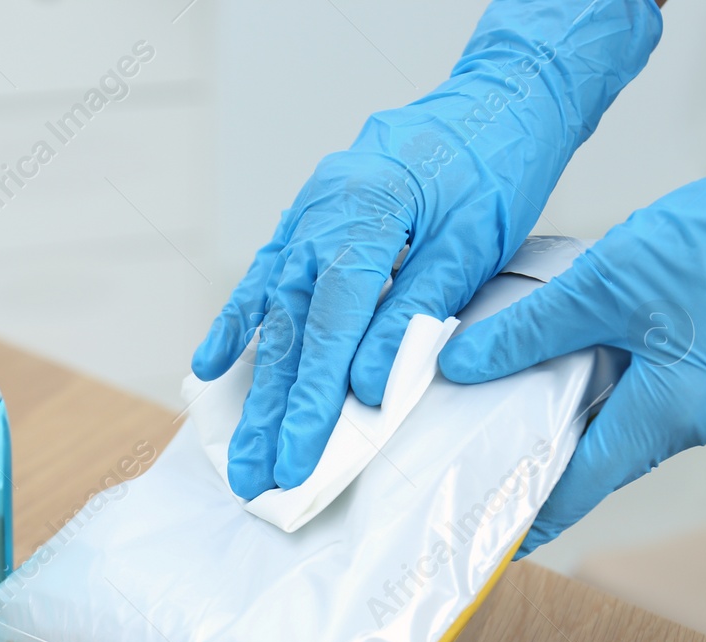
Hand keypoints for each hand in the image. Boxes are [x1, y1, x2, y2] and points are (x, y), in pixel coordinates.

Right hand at [191, 0, 662, 499]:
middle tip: (255, 477)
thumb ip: (415, 313)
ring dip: (257, 388)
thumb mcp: (473, 241)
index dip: (312, 399)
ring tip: (241, 449)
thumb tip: (368, 388)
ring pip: (274, 315)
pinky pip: (265, 280)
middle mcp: (319, 214)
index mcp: (363, 212)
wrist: (494, 100)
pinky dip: (240, 324)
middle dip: (272, 412)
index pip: (331, 325)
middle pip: (291, 330)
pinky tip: (211, 365)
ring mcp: (305, 217)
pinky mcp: (306, 222)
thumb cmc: (494, 164)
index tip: (298, 457)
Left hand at [440, 94, 705, 553]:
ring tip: (559, 393)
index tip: (507, 539)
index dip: (541, 511)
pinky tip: (626, 353)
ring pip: (650, 423)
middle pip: (616, 453)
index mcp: (669, 408)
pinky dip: (647, 386)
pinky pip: (683, 398)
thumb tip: (465, 364)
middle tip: (514, 456)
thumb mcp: (603, 281)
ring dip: (608, 412)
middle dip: (567, 454)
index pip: (587, 481)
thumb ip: (529, 330)